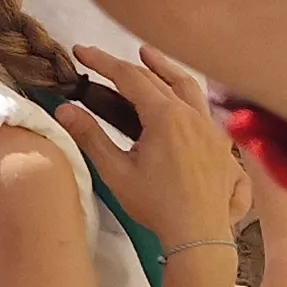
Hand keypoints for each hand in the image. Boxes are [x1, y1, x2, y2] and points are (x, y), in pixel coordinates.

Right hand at [54, 45, 242, 256]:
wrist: (200, 235)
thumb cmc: (156, 206)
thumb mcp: (116, 172)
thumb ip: (90, 137)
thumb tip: (64, 110)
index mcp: (165, 116)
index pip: (129, 77)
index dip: (103, 62)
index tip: (81, 51)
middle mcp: (191, 114)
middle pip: (157, 77)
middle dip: (127, 64)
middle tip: (102, 58)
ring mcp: (211, 128)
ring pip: (187, 86)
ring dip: (164, 68)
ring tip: (148, 57)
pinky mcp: (222, 143)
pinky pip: (203, 106)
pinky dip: (186, 92)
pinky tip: (181, 99)